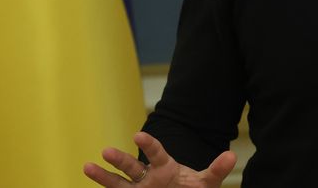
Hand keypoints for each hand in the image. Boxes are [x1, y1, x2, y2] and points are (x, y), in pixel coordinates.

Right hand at [83, 131, 236, 187]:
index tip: (138, 134)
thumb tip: (231, 156)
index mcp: (166, 167)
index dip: (148, 144)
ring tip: (86, 166)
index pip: (156, 153)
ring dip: (103, 176)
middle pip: (131, 167)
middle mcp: (148, 177)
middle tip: (105, 151)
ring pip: (118, 183)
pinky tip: (88, 187)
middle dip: (119, 159)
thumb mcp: (207, 183)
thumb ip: (216, 170)